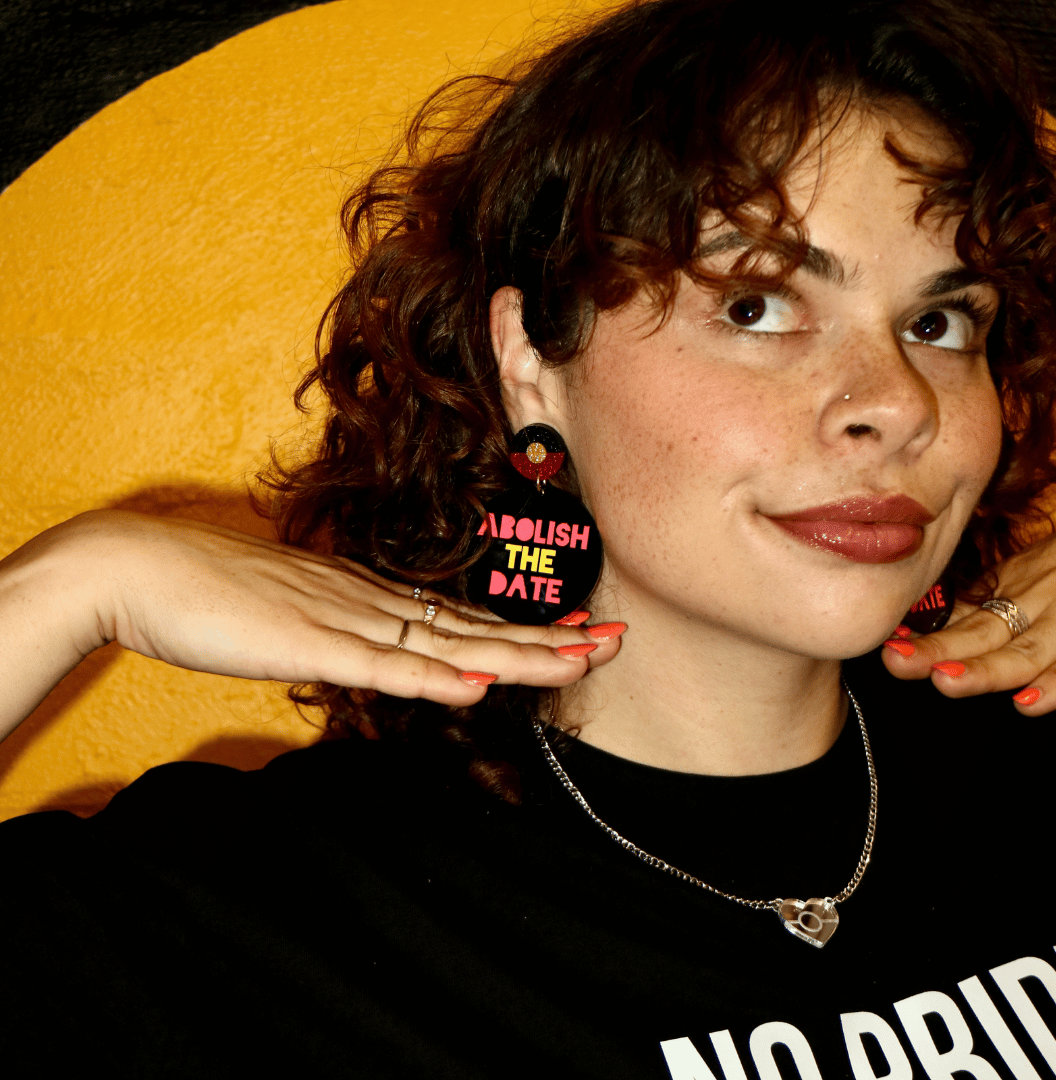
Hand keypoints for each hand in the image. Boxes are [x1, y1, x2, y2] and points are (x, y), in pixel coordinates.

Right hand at [0, 511, 623, 737]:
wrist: (141, 567)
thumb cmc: (212, 595)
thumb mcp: (293, 616)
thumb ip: (338, 634)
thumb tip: (373, 650)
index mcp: (369, 598)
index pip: (462, 619)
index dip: (524, 630)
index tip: (579, 631)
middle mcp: (371, 603)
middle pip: (475, 627)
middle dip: (550, 638)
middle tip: (617, 639)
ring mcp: (344, 620)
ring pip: (448, 644)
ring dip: (518, 654)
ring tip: (582, 658)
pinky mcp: (309, 642)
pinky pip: (381, 665)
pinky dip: (434, 677)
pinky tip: (478, 684)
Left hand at [881, 515, 1055, 712]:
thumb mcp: (1032, 570)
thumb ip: (987, 598)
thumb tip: (918, 626)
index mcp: (1016, 588)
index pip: (960, 616)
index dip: (923, 634)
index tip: (887, 643)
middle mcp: (1040, 603)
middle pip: (980, 633)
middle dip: (935, 651)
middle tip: (896, 661)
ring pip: (1025, 653)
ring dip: (985, 671)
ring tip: (947, 682)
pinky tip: (1029, 703)